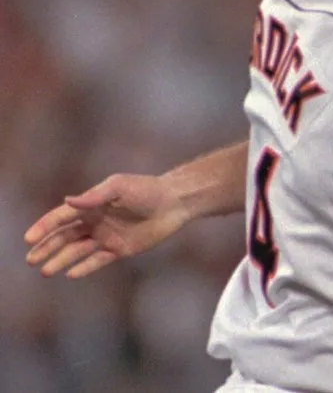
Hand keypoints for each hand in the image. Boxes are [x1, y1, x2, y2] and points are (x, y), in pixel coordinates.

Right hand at [24, 173, 189, 277]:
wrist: (174, 202)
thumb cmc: (146, 190)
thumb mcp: (119, 187)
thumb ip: (95, 196)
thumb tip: (68, 201)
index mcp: (92, 204)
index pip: (62, 217)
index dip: (44, 227)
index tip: (28, 238)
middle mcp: (96, 220)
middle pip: (65, 236)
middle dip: (47, 247)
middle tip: (31, 259)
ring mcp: (107, 236)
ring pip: (78, 251)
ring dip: (61, 260)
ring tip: (45, 270)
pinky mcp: (120, 248)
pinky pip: (98, 260)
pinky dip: (84, 267)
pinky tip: (71, 274)